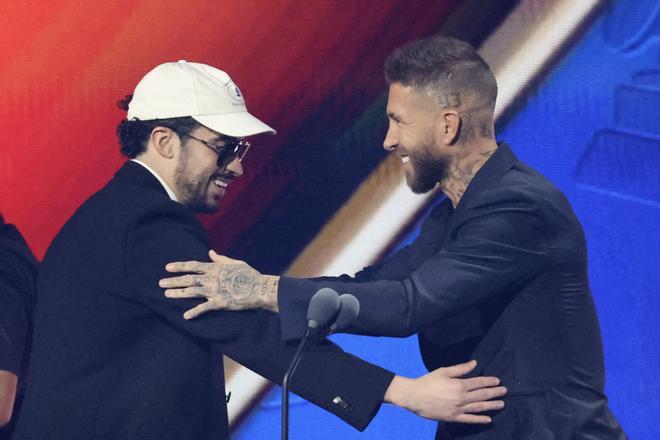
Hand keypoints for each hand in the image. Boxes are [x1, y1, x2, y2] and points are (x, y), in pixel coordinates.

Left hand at [160, 250, 279, 318]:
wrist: (259, 288)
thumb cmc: (249, 274)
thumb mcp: (235, 263)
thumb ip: (221, 259)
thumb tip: (210, 253)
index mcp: (215, 268)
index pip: (193, 265)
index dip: (179, 266)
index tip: (167, 267)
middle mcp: (211, 278)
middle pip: (188, 279)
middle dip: (173, 280)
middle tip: (160, 283)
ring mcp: (214, 291)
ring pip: (192, 292)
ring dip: (178, 293)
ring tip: (166, 294)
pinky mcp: (219, 303)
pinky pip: (204, 308)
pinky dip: (194, 312)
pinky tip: (185, 316)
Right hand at [384, 360, 505, 422]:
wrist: (414, 396)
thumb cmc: (428, 381)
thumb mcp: (443, 371)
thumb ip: (460, 369)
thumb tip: (474, 363)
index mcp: (459, 384)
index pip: (478, 383)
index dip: (489, 381)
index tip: (498, 381)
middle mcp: (461, 397)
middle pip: (482, 395)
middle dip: (494, 393)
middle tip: (504, 391)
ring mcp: (458, 409)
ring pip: (479, 407)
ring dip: (491, 405)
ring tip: (501, 404)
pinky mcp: (453, 417)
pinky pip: (469, 419)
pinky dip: (479, 419)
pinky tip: (488, 419)